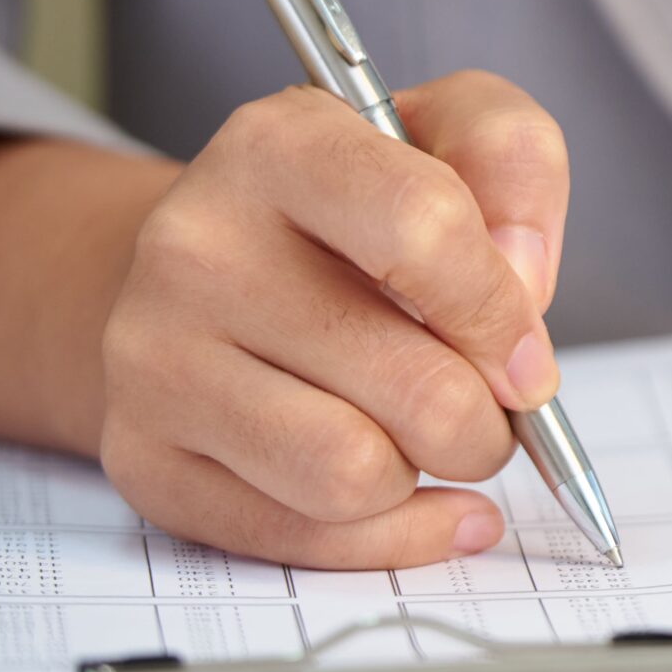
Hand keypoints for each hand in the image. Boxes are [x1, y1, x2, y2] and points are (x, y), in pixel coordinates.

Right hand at [97, 71, 569, 567]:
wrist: (213, 268)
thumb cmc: (357, 209)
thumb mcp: (451, 133)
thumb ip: (513, 161)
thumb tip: (523, 281)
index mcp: (277, 146)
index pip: (423, 228)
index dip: (502, 309)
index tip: (526, 351)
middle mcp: (194, 246)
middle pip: (415, 384)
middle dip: (489, 418)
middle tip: (490, 405)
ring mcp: (154, 359)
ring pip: (355, 474)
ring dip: (428, 472)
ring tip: (427, 434)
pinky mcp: (145, 458)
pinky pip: (303, 539)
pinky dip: (393, 534)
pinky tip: (423, 502)